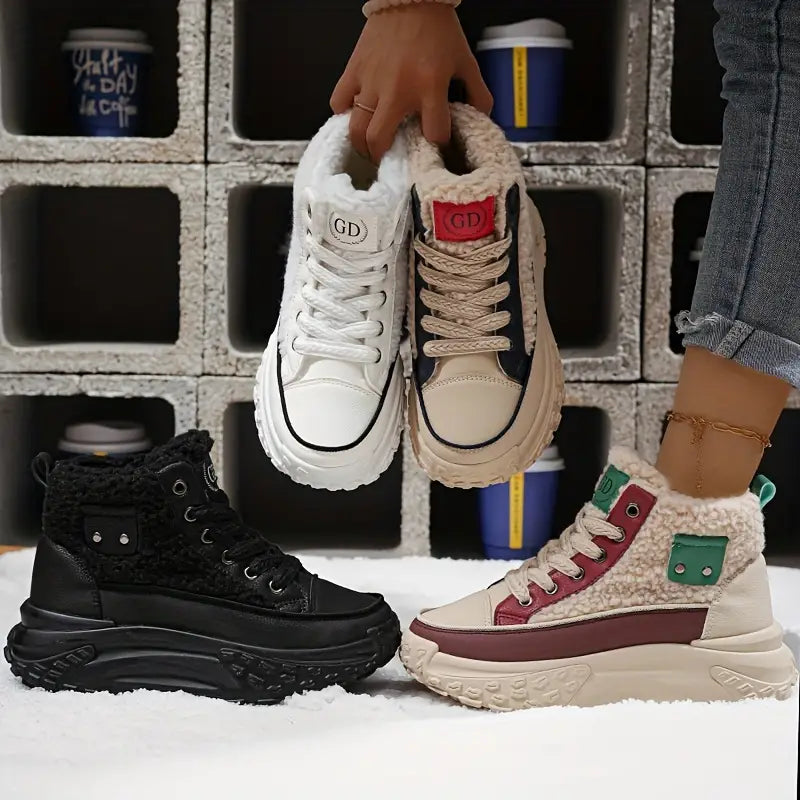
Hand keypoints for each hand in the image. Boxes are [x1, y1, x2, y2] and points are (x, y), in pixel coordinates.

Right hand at [330, 4, 492, 161]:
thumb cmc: (438, 28)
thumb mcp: (465, 61)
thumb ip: (478, 93)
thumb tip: (484, 118)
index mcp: (429, 88)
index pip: (434, 135)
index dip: (438, 143)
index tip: (435, 143)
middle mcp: (397, 91)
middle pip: (380, 141)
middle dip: (383, 157)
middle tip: (387, 158)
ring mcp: (372, 82)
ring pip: (357, 130)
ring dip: (362, 145)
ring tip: (369, 147)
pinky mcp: (353, 71)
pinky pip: (339, 103)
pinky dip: (344, 113)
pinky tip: (354, 114)